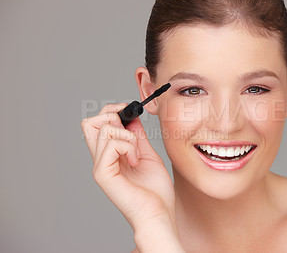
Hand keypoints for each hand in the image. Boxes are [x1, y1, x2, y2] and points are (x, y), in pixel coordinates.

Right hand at [81, 103, 175, 230]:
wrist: (159, 213)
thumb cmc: (155, 191)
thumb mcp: (147, 155)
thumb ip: (137, 137)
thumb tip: (131, 117)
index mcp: (110, 155)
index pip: (96, 124)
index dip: (111, 112)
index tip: (130, 113)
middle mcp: (101, 159)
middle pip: (90, 122)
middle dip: (112, 115)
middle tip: (130, 129)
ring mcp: (101, 166)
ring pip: (102, 128)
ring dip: (127, 136)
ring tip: (137, 154)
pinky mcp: (103, 174)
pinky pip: (110, 144)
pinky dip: (128, 146)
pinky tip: (136, 161)